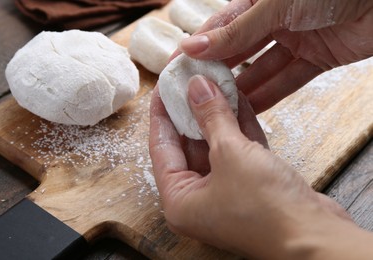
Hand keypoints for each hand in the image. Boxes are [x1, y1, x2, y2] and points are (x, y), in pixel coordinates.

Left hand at [149, 75, 352, 257]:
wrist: (316, 239)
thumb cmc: (265, 209)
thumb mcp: (230, 153)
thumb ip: (211, 117)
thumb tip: (197, 87)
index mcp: (180, 200)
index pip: (161, 147)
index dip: (162, 113)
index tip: (163, 86)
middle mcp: (199, 199)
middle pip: (188, 144)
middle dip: (192, 111)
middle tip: (190, 81)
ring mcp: (226, 192)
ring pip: (216, 145)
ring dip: (218, 115)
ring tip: (214, 83)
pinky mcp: (251, 186)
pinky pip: (239, 151)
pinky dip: (239, 127)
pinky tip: (238, 100)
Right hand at [179, 0, 372, 112]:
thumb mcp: (275, 5)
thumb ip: (237, 30)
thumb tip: (195, 45)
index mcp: (257, 2)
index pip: (218, 28)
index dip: (195, 49)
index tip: (176, 69)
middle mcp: (273, 21)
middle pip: (238, 52)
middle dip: (218, 73)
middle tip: (196, 96)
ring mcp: (295, 40)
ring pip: (261, 70)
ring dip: (242, 90)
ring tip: (220, 110)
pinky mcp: (316, 58)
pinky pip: (287, 80)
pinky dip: (271, 95)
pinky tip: (251, 110)